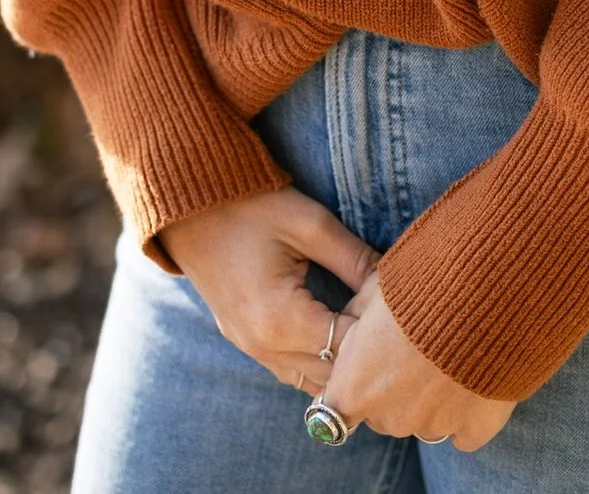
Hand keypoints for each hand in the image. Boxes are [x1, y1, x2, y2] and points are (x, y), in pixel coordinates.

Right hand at [159, 187, 377, 393]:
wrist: (190, 207)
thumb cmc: (252, 207)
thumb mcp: (310, 223)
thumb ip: (354, 258)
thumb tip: (395, 283)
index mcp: (279, 318)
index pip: (347, 347)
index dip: (378, 332)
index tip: (399, 309)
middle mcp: (262, 346)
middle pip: (331, 375)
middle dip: (364, 355)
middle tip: (392, 327)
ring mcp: (250, 348)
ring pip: (311, 382)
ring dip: (341, 365)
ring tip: (370, 336)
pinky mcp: (245, 343)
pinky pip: (291, 370)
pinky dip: (317, 362)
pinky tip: (339, 338)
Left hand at [321, 270, 515, 450]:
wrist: (478, 288)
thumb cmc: (417, 284)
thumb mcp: (370, 291)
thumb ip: (354, 323)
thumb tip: (350, 334)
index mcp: (354, 388)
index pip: (336, 408)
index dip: (353, 387)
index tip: (368, 369)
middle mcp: (389, 417)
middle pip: (384, 414)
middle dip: (394, 390)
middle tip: (415, 349)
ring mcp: (433, 426)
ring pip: (425, 421)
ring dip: (432, 398)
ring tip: (451, 354)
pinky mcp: (473, 428)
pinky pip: (465, 431)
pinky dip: (468, 412)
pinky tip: (475, 378)